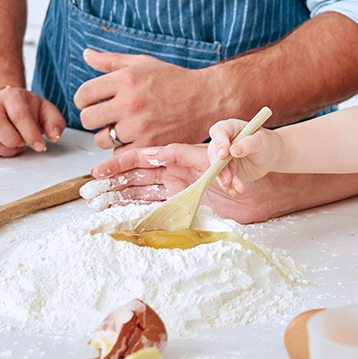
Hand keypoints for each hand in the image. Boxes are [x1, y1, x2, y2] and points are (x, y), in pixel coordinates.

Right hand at [0, 87, 64, 157]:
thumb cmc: (27, 110)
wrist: (5, 105)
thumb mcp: (46, 111)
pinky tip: (4, 145)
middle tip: (23, 143)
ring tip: (16, 144)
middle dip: (14, 141)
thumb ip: (55, 123)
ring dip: (8, 150)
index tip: (40, 146)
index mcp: (12, 96)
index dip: (30, 134)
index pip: (18, 115)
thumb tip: (55, 137)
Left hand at [73, 49, 222, 149]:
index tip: (91, 103)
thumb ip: (111, 61)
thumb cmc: (175, 81)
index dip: (83, 100)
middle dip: (93, 119)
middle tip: (106, 117)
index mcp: (125, 79)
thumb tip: (86, 54)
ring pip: (102, 140)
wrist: (207, 100)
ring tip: (123, 128)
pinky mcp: (150, 145)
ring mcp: (140, 126)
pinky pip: (120, 155)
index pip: (83, 95)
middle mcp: (130, 103)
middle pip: (88, 120)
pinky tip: (134, 139)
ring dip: (109, 136)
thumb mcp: (143, 63)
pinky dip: (124, 150)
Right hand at [84, 144, 278, 223]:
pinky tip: (120, 213)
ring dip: (120, 197)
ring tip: (97, 203)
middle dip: (112, 181)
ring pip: (143, 190)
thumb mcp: (247, 145)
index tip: (100, 169)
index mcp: (185, 152)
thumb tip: (227, 154)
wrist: (268, 170)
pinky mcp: (187, 201)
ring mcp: (181, 185)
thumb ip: (233, 149)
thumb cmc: (256, 151)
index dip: (121, 162)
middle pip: (137, 173)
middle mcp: (178, 168)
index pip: (147, 155)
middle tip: (89, 190)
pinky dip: (138, 209)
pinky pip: (157, 205)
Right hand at [207, 119, 281, 194]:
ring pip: (218, 169)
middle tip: (227, 179)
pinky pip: (224, 179)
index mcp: (230, 128)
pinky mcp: (227, 170)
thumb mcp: (260, 141)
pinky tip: (236, 191)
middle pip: (214, 153)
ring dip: (225, 180)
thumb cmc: (266, 142)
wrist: (271, 156)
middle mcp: (223, 142)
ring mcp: (223, 157)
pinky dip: (229, 187)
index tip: (224, 154)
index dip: (219, 142)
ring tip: (239, 188)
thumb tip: (233, 151)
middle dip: (219, 168)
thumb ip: (247, 144)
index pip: (218, 132)